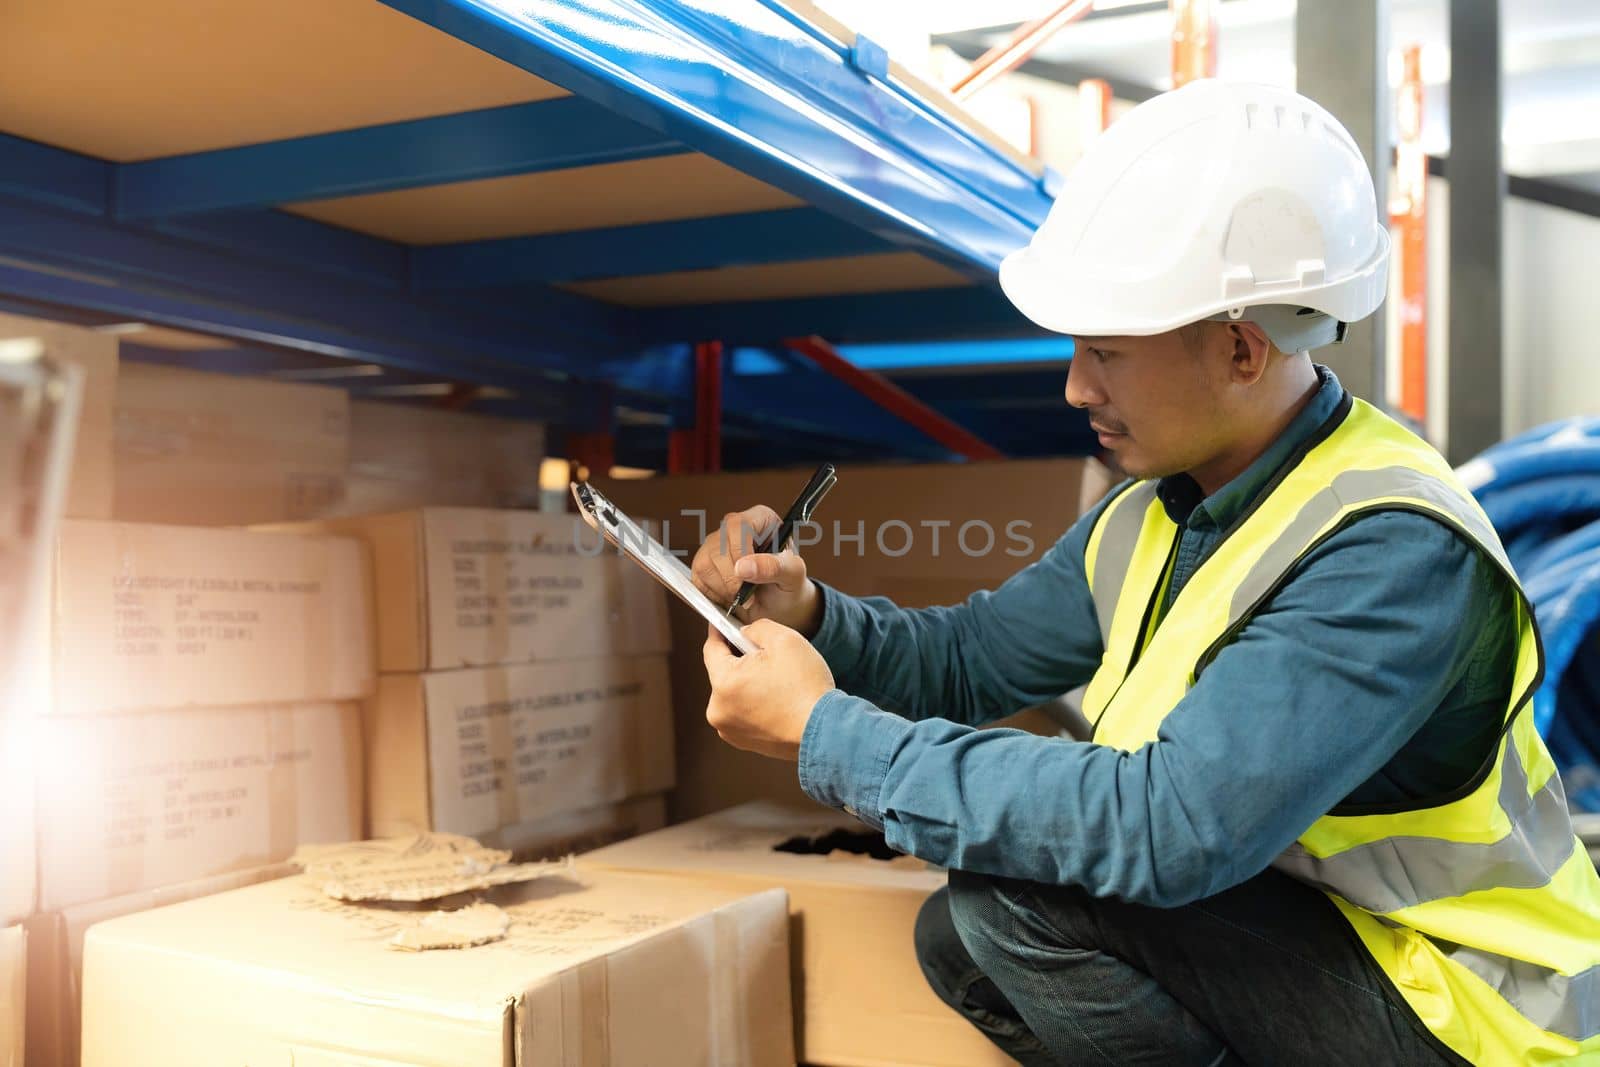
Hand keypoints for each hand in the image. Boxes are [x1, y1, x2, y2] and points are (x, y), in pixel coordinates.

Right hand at [689, 505, 821, 634]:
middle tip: (750, 595)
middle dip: (732, 579)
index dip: (740, 553)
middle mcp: (734, 528)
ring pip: (704, 564)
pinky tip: (730, 599)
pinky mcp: (702, 565)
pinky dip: (713, 596)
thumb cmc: (789, 586)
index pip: (738, 525)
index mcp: (760, 519)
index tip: (749, 578)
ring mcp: (715, 545)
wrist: (779, 607)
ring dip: (723, 589)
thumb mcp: (793, 576)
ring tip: (742, 597)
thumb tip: (743, 566)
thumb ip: (774, 567)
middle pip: (717, 547)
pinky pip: (697, 580)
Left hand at [702, 619, 833, 760]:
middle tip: (769, 658)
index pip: (711, 649)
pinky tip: (778, 700)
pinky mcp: (744, 742)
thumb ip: (756, 628)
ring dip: (749, 682)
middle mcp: (718, 710)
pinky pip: (743, 712)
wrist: (825, 731)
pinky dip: (755, 703)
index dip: (719, 632)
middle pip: (724, 672)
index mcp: (724, 683)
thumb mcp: (784, 640)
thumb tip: (744, 632)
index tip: (723, 624)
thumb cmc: (806, 688)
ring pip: (734, 692)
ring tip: (778, 683)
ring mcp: (730, 729)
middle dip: (742, 661)